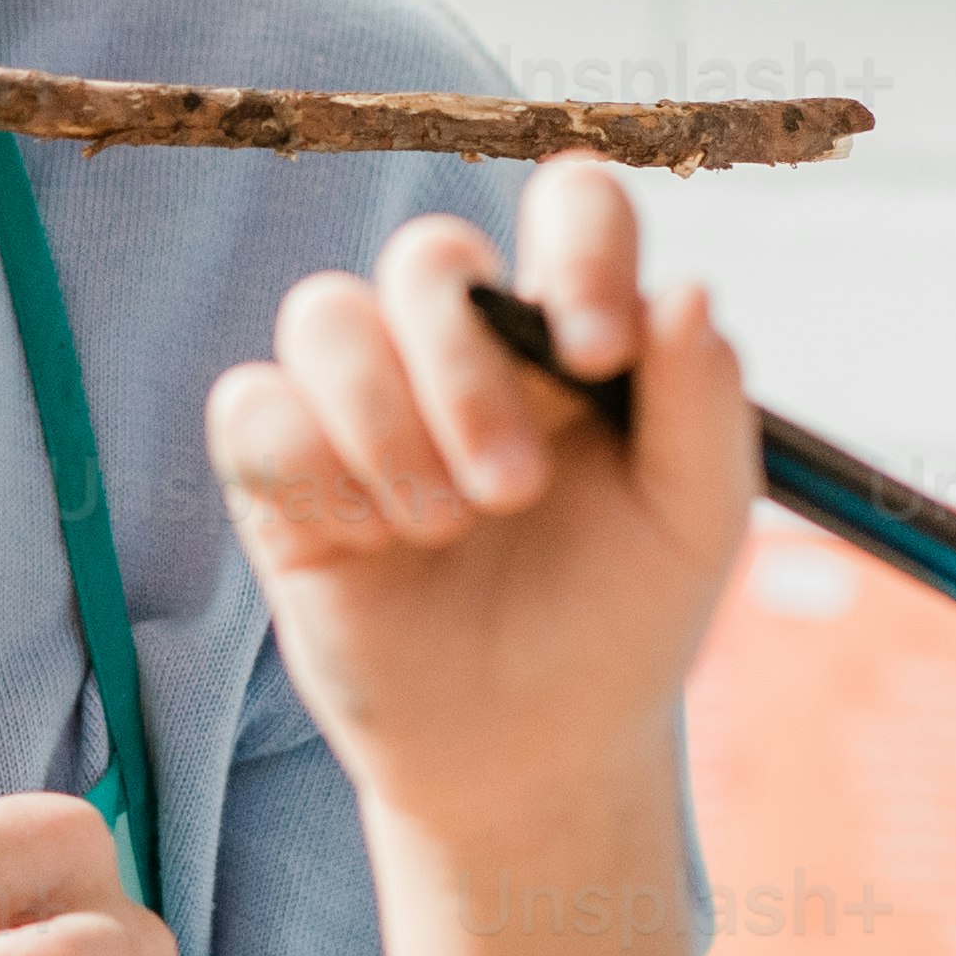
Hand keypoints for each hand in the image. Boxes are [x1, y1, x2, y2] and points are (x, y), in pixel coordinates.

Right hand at [211, 170, 756, 841]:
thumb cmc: (619, 621)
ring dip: (386, 422)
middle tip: (514, 492)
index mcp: (568, 331)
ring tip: (441, 528)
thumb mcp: (695, 522)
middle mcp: (459, 343)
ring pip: (326, 315)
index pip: (568, 204)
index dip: (576, 244)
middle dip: (467, 374)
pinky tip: (368, 540)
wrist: (531, 751)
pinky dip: (309, 465)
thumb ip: (703, 402)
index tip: (597, 348)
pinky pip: (252, 404)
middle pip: (429, 256)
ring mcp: (362, 398)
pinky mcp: (281, 467)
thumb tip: (685, 291)